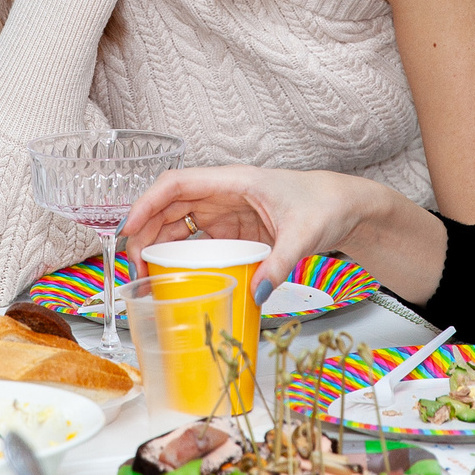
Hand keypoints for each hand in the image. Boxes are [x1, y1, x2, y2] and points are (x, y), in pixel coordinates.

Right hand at [125, 165, 380, 299]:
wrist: (345, 207)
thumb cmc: (325, 204)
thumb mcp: (304, 235)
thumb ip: (280, 263)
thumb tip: (257, 292)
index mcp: (234, 181)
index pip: (178, 184)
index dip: (148, 203)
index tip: (130, 228)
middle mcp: (224, 193)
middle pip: (170, 205)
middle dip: (145, 230)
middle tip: (133, 264)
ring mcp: (226, 211)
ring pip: (178, 222)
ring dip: (157, 243)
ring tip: (144, 272)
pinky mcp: (233, 229)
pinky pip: (196, 238)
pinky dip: (179, 253)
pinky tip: (170, 273)